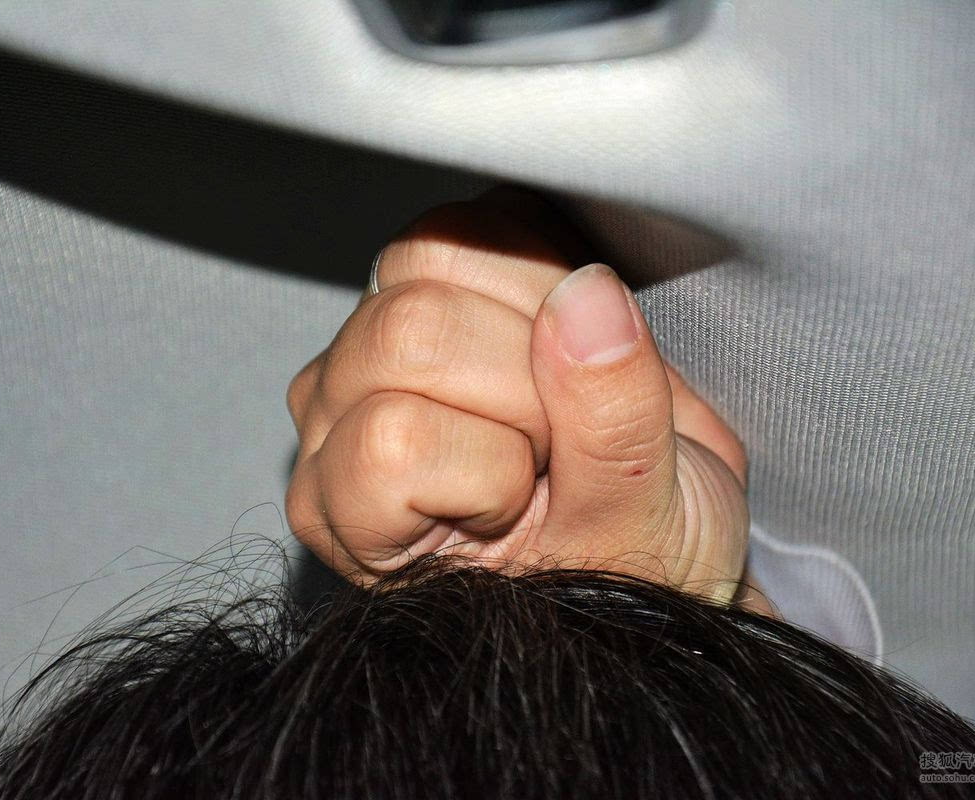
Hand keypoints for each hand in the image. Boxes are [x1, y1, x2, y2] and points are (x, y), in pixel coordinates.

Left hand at [286, 188, 750, 600]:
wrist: (639, 537)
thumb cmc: (619, 565)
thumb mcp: (641, 532)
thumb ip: (613, 428)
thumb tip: (585, 299)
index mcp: (353, 512)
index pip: (394, 438)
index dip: (501, 456)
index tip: (542, 494)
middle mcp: (333, 422)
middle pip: (408, 329)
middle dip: (524, 374)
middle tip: (562, 434)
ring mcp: (366, 343)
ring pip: (432, 255)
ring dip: (533, 310)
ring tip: (558, 391)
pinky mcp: (417, 280)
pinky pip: (472, 220)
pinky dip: (540, 264)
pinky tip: (554, 340)